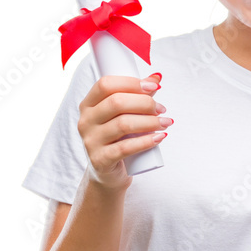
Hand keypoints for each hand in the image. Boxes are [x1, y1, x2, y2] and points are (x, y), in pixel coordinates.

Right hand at [77, 73, 172, 191]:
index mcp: (88, 104)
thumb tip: (156, 77)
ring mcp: (90, 141)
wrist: (108, 173)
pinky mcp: (100, 159)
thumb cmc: (118, 139)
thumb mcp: (123, 116)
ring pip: (123, 124)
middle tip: (162, 109)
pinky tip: (159, 137)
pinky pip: (125, 148)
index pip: (106, 84)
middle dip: (144, 103)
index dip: (131, 83)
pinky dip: (146, 141)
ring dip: (150, 122)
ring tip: (165, 123)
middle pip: (116, 103)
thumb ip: (137, 95)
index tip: (154, 87)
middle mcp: (85, 121)